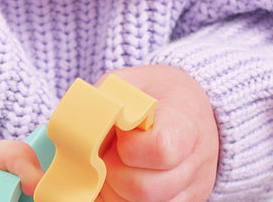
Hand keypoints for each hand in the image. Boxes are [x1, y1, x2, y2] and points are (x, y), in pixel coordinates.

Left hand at [94, 65, 218, 201]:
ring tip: (108, 166)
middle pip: (146, 189)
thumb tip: (77, 127)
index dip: (130, 147)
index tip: (120, 133)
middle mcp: (196, 162)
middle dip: (112, 174)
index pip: (161, 149)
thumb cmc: (154, 94)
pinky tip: (113, 182)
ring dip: (114, 192)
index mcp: (186, 123)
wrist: (189, 108)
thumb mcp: (129, 83)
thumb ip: (106, 101)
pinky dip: (122, 201)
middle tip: (103, 154)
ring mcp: (191, 189)